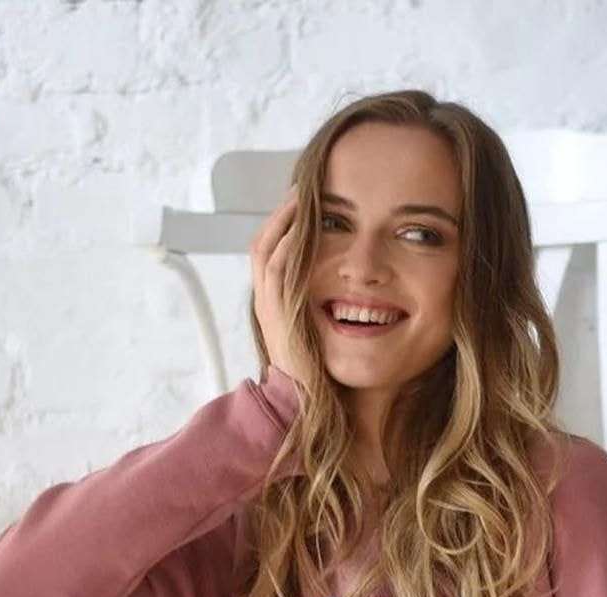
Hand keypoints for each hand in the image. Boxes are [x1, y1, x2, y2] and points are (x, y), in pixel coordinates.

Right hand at [250, 185, 301, 385]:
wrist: (299, 398)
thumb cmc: (312, 369)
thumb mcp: (314, 328)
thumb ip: (318, 305)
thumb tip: (343, 288)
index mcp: (272, 300)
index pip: (271, 251)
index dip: (282, 225)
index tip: (302, 204)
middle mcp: (265, 298)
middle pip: (263, 242)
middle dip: (280, 214)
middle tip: (300, 189)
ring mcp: (267, 303)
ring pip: (266, 249)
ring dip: (283, 220)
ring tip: (300, 196)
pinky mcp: (275, 311)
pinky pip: (277, 269)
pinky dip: (287, 245)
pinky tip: (299, 227)